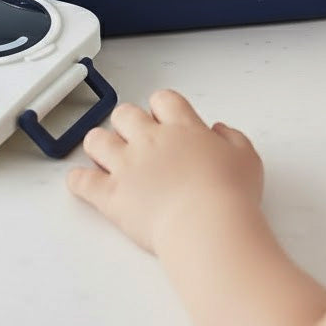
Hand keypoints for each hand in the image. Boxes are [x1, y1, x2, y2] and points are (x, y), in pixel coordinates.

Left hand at [68, 90, 262, 254]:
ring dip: (99, 145)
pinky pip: (82, 182)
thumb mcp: (247, 158)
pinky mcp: (111, 195)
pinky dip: (79, 182)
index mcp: (181, 128)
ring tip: (106, 155)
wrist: (208, 227)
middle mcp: (149, 140)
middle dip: (127, 123)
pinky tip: (81, 182)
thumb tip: (219, 131)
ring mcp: (127, 166)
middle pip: (124, 113)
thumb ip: (233, 138)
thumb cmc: (229, 195)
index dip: (161, 107)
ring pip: (96, 140)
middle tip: (134, 137)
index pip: (163, 99)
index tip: (163, 118)